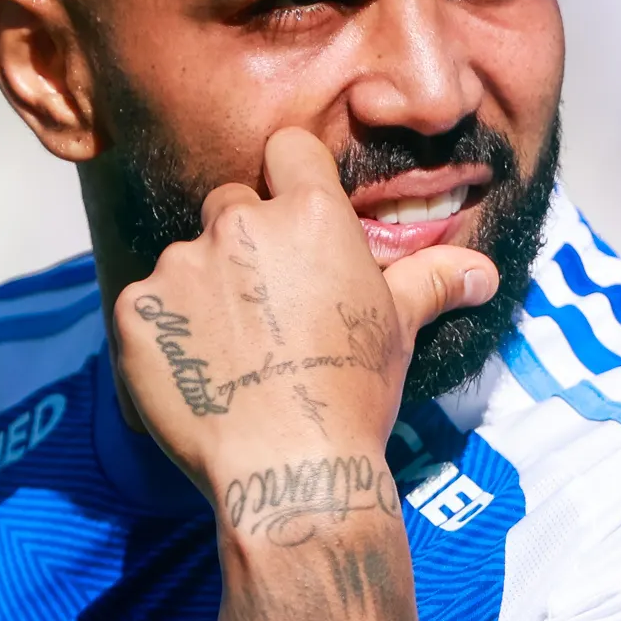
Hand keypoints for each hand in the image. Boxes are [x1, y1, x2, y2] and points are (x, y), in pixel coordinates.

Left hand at [111, 129, 496, 523]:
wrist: (290, 470)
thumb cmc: (352, 394)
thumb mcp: (398, 329)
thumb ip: (432, 282)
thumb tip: (485, 271)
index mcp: (309, 214)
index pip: (288, 150)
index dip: (290, 179)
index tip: (293, 220)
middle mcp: (239, 224)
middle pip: (231, 203)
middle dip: (244, 243)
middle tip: (267, 308)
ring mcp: (180, 264)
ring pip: (186, 256)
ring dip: (202, 290)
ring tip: (232, 353)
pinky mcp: (135, 310)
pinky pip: (146, 305)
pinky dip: (164, 332)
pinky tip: (195, 373)